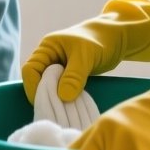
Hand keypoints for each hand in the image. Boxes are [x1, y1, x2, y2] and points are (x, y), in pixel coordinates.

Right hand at [22, 0, 149, 103]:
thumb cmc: (101, 41)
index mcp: (48, 47)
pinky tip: (71, 107)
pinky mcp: (69, 75)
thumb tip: (62, 96)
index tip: (43, 101)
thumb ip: (74, 76)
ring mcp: (59, 66)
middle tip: (54, 110)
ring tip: (63, 111)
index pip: (30, 69)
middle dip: (43, 94)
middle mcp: (50, 57)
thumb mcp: (86, 56)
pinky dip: (64, 97)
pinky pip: (60, 89)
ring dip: (55, 98)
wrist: (119, 38)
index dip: (33, 86)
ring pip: (49, 86)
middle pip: (37, 79)